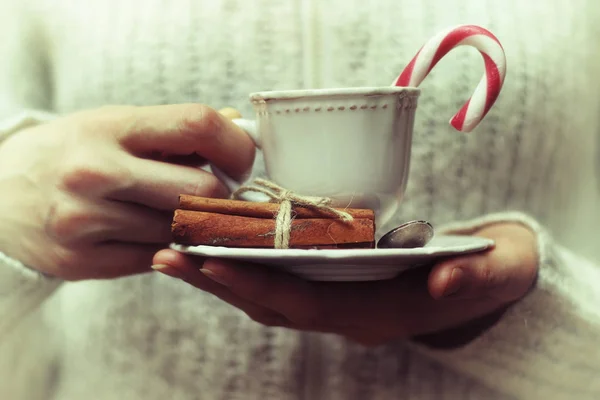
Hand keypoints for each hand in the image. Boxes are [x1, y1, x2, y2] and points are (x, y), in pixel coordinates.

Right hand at [0, 104, 253, 279]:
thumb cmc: (70, 153)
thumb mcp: (113, 125)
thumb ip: (174, 130)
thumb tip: (235, 127)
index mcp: (109, 127)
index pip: (198, 125)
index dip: (236, 145)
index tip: (239, 159)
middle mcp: (94, 171)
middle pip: (202, 190)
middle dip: (222, 195)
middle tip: (212, 193)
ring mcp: (85, 220)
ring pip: (184, 231)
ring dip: (193, 223)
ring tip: (173, 210)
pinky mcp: (83, 262)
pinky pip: (158, 257)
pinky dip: (167, 246)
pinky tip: (149, 230)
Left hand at [152, 222, 537, 345]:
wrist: (489, 277)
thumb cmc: (491, 269)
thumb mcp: (499, 269)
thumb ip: (479, 276)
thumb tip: (447, 282)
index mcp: (378, 313)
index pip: (306, 305)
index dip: (258, 287)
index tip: (210, 262)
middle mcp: (348, 314)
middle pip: (271, 303)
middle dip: (218, 282)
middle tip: (167, 254)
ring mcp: (338, 301)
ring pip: (267, 294)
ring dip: (220, 273)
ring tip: (174, 247)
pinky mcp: (333, 283)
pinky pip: (278, 279)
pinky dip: (243, 264)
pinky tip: (214, 241)